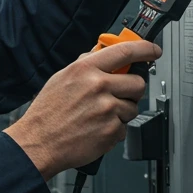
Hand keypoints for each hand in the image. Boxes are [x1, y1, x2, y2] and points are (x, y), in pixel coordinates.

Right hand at [6, 39, 161, 180]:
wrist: (39, 143)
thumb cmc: (47, 113)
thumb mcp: (62, 78)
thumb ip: (86, 64)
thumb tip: (102, 52)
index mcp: (86, 70)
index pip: (125, 51)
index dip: (145, 49)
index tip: (153, 50)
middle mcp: (98, 86)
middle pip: (138, 82)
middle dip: (132, 89)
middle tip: (119, 94)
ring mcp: (107, 109)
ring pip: (133, 107)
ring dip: (122, 112)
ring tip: (99, 115)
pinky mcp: (112, 131)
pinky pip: (124, 127)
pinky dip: (114, 129)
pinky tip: (96, 128)